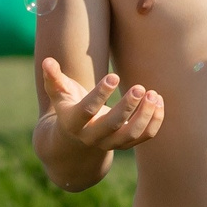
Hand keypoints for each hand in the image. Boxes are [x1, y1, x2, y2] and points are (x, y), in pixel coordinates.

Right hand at [38, 58, 163, 155]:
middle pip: (113, 125)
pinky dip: (155, 121)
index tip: (114, 76)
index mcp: (73, 122)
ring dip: (145, 115)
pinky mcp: (125, 144)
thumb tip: (47, 61)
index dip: (101, 94)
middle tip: (141, 88)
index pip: (88, 110)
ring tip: (153, 94)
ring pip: (131, 134)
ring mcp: (109, 144)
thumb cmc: (68, 107)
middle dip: (128, 106)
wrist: (74, 138)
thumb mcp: (59, 94)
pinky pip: (144, 137)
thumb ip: (53, 78)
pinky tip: (159, 101)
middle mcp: (91, 137)